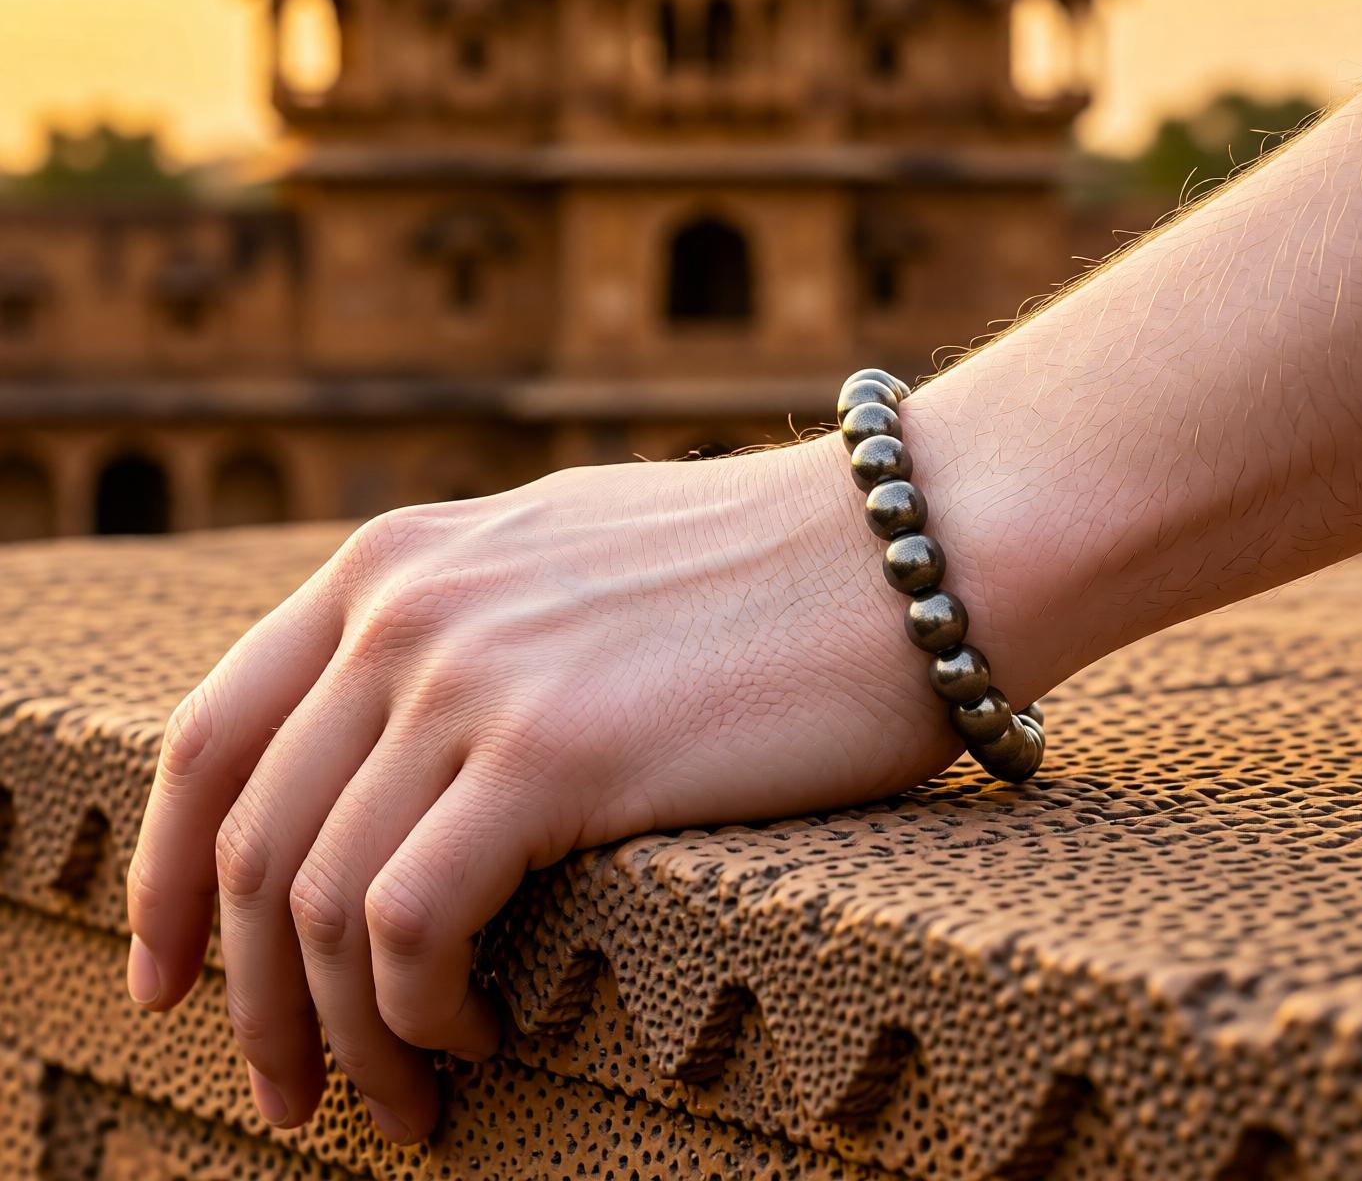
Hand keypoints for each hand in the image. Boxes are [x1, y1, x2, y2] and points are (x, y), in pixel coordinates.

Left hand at [124, 431, 962, 1143]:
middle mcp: (408, 606)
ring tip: (401, 1100)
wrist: (910, 543)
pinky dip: (416, 1011)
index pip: (212, 734)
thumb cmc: (765, 572)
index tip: (171, 975)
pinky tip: (479, 1034)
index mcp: (398, 561)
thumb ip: (461, 623)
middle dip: (242, 993)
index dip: (167, 875)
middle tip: (283, 1090)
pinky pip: (407, 925)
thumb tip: (389, 747)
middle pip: (248, 837)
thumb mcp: (564, 560)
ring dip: (338, 1034)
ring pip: (316, 902)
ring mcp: (472, 672)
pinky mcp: (553, 749)